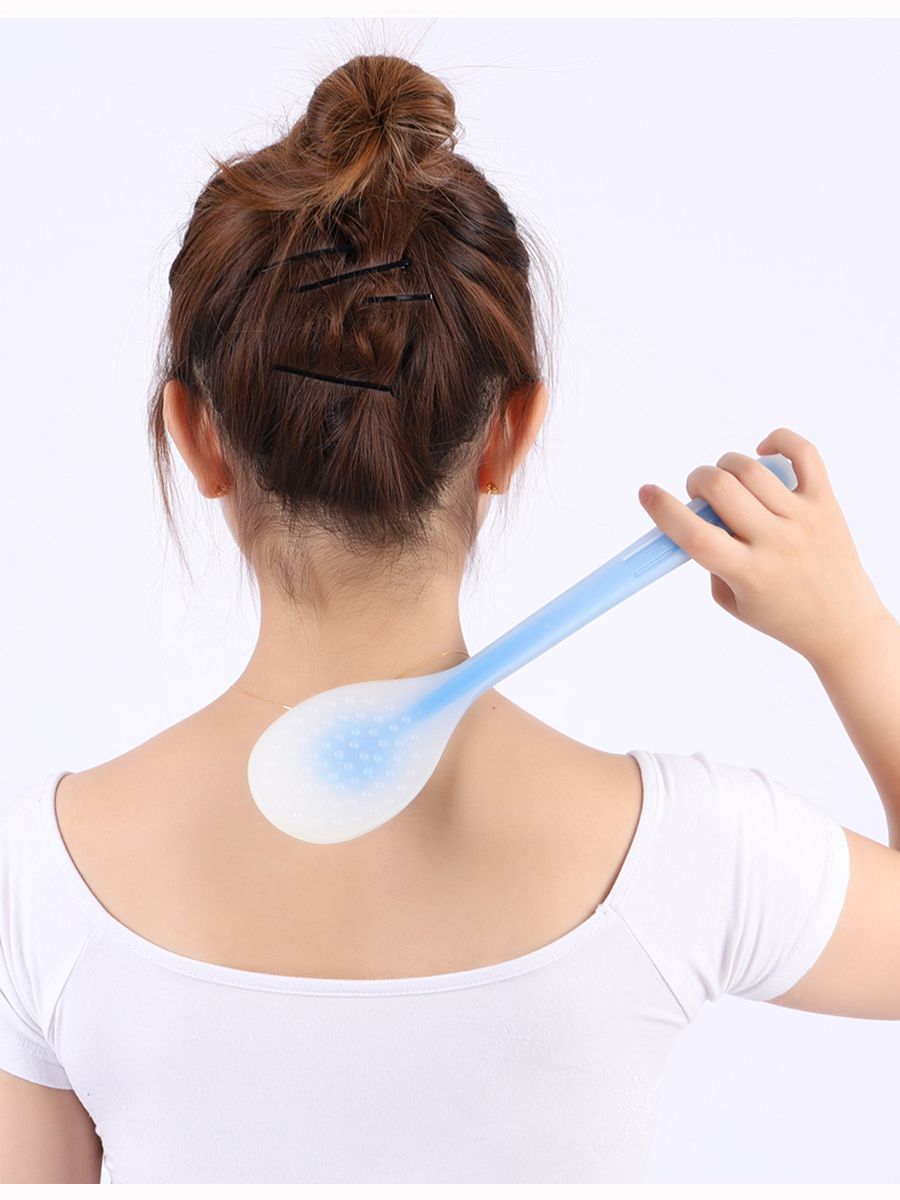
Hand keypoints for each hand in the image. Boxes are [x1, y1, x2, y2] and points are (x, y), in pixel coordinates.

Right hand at [637, 427, 887, 666]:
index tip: (647, 493)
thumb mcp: (732, 600)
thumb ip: (709, 559)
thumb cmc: (782, 616)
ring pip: (750, 468)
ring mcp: (803, 518)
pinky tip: (763, 454)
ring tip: (728, 483)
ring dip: (725, 467)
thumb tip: (695, 512)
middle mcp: (777, 542)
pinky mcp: (826, 502)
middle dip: (697, 481)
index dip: (663, 510)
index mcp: (749, 573)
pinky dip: (778, 441)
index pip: (695, 535)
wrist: (843, 624)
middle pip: (720, 488)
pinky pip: (803, 453)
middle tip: (699, 494)